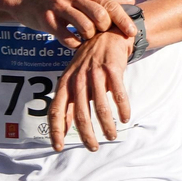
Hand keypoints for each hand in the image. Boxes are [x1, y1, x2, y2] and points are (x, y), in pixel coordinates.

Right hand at [5, 0, 136, 48]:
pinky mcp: (46, 19)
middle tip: (101, 36)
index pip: (110, 4)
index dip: (123, 20)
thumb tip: (132, 0)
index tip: (133, 33)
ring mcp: (59, 6)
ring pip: (85, 27)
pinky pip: (67, 38)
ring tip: (86, 38)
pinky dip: (74, 44)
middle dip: (104, 30)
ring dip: (89, 38)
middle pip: (100, 16)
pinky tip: (74, 42)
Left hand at [48, 30, 133, 151]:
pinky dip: (122, 108)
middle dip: (86, 134)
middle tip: (93, 147)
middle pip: (79, 113)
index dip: (56, 130)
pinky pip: (118, 93)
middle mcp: (78, 78)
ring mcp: (95, 72)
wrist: (107, 33)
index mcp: (66, 83)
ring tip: (111, 136)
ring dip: (106, 125)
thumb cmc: (89, 61)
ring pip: (100, 106)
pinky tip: (125, 118)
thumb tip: (64, 129)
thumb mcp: (74, 79)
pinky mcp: (112, 68)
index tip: (58, 147)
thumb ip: (70, 102)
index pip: (56, 110)